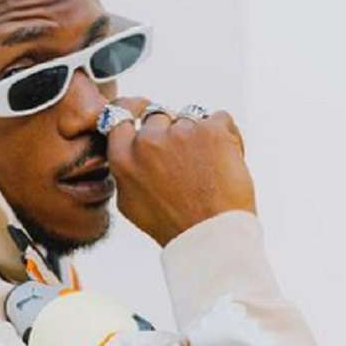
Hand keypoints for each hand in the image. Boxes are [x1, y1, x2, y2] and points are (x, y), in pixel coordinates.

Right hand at [104, 99, 256, 246]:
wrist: (212, 236)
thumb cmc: (174, 225)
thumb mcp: (130, 203)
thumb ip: (126, 171)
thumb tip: (128, 150)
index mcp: (124, 158)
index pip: (119, 117)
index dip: (131, 109)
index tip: (140, 109)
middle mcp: (148, 140)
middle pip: (158, 115)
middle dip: (171, 130)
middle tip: (186, 160)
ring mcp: (181, 131)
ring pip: (190, 117)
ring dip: (199, 135)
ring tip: (207, 169)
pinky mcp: (212, 129)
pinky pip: (219, 119)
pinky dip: (225, 136)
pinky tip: (224, 162)